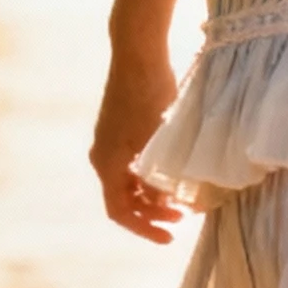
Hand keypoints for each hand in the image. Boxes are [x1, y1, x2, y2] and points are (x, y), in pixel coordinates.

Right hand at [90, 51, 182, 240]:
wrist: (137, 51)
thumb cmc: (150, 95)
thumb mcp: (158, 142)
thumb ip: (159, 178)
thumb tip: (165, 203)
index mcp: (107, 163)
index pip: (120, 211)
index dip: (145, 228)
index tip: (170, 236)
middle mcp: (102, 155)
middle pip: (125, 197)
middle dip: (153, 211)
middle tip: (184, 216)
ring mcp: (110, 140)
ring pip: (130, 180)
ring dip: (154, 193)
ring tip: (183, 197)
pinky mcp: (119, 126)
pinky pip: (132, 162)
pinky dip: (151, 174)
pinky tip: (173, 172)